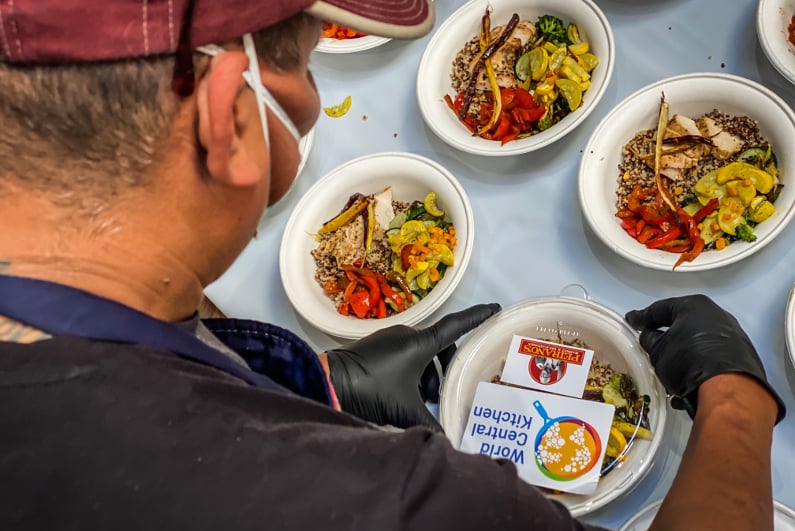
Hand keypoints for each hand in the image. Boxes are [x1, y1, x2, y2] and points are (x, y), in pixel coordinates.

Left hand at [326, 303, 500, 431]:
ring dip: (427, 373)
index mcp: (419, 343)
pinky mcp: (374, 348)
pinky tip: (405, 395)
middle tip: (448, 389)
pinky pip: (403, 356)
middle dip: (446, 366)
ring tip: (425, 400)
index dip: (477, 317)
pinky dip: (411, 372)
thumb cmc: (371, 390)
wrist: (328, 383)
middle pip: (439, 345)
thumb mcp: (405, 410)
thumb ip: (431, 426)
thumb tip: (450, 443)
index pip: (456, 326)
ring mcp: (388, 340)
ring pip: (420, 353)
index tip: (494, 308)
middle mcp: (406, 336)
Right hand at [625, 294, 784, 421]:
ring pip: (700, 344)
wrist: (728, 389)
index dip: (643, 317)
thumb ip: (651, 341)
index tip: (633, 320)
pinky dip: (700, 368)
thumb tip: (651, 337)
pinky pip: (713, 360)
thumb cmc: (688, 361)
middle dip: (669, 335)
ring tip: (671, 371)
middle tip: (653, 344)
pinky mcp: (744, 359)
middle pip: (685, 324)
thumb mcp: (658, 351)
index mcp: (695, 306)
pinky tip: (689, 386)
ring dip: (685, 355)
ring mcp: (734, 337)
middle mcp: (718, 316)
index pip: (661, 309)